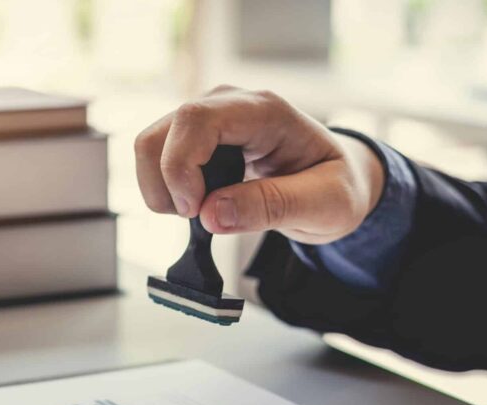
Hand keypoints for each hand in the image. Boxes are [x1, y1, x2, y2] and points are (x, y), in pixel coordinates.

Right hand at [133, 86, 383, 243]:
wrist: (336, 182)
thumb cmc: (336, 188)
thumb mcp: (324, 206)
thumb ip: (271, 206)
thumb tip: (210, 214)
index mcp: (265, 111)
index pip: (195, 120)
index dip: (180, 166)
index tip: (195, 211)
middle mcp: (228, 104)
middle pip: (160, 133)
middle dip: (165, 185)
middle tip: (197, 218)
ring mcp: (207, 118)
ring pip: (150, 145)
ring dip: (161, 189)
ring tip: (199, 213)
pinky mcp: (193, 138)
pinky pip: (156, 158)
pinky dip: (165, 190)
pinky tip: (196, 204)